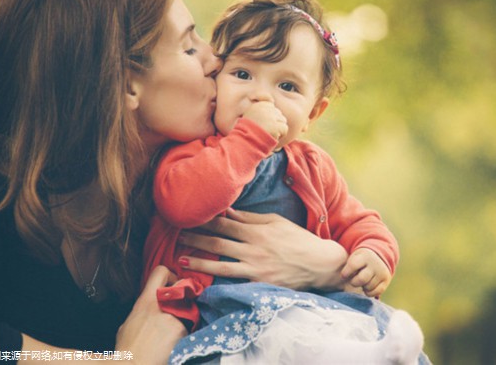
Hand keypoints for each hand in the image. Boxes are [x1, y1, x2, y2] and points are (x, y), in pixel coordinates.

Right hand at [115, 266, 186, 364]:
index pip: (161, 271)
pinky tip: (177, 343)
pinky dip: (187, 334)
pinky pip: (190, 327)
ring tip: (173, 334)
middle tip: (179, 312)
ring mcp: (173, 317)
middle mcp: (160, 304)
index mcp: (145, 300)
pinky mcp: (182, 330)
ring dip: (185, 319)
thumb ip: (142, 310)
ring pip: (188, 309)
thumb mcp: (128, 323)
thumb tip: (149, 308)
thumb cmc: (128, 350)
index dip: (170, 276)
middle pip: (182, 290)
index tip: (173, 285)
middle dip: (183, 300)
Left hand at [178, 208, 347, 290]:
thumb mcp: (276, 222)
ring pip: (221, 265)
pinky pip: (234, 281)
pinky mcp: (259, 284)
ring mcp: (255, 268)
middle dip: (195, 238)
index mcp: (257, 231)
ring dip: (199, 262)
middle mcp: (253, 249)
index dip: (204, 220)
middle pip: (218, 242)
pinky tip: (204, 281)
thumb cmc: (297, 239)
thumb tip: (228, 212)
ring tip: (182, 260)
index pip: (224, 223)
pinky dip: (218, 280)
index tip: (189, 216)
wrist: (318, 264)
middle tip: (178, 235)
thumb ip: (251, 218)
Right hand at [243, 101, 287, 139]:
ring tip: (267, 133)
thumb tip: (271, 100)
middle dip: (274, 123)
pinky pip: (285, 129)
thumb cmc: (248, 132)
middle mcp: (265, 108)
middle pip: (279, 114)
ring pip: (283, 121)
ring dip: (278, 129)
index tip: (262, 124)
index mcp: (259, 105)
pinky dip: (281, 135)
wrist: (245, 143)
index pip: (272, 107)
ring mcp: (270, 117)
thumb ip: (261, 108)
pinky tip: (271, 137)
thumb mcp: (251, 115)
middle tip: (264, 130)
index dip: (270, 118)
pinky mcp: (275, 125)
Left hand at [341, 248, 391, 296]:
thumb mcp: (354, 257)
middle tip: (353, 280)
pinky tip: (366, 286)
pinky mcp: (386, 280)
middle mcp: (375, 264)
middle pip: (361, 279)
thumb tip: (343, 279)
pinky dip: (369, 292)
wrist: (378, 257)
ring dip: (362, 286)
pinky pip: (376, 292)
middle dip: (354, 282)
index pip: (353, 265)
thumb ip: (349, 266)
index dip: (346, 273)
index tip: (344, 275)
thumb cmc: (360, 259)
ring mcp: (382, 272)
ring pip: (368, 287)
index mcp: (364, 256)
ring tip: (362, 281)